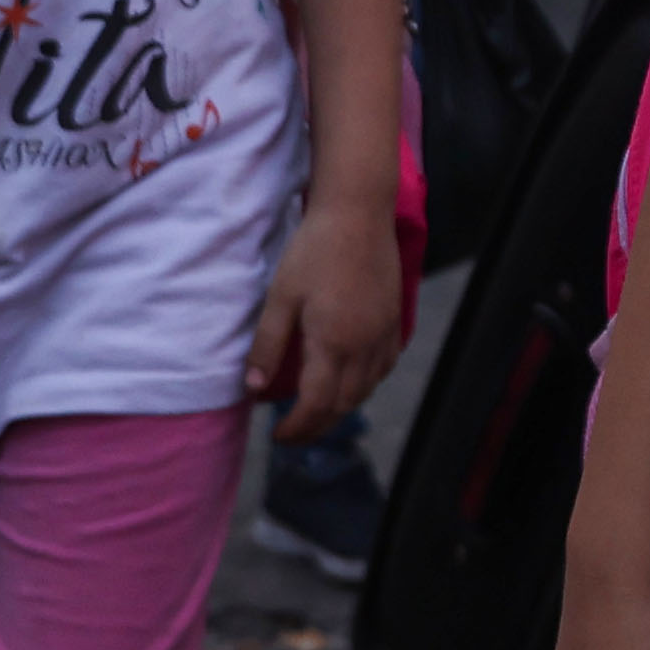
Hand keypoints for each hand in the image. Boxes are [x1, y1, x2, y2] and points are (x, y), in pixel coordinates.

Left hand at [246, 196, 404, 442]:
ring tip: (317, 411)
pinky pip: (385, 366)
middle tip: (292, 433)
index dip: (296, 428)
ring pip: (367, 388)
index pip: (316, 404)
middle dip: (317, 426)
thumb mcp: (280, 297)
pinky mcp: (395, 319)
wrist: (358, 213)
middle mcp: (364, 345)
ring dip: (341, 408)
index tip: (277, 437)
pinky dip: (367, 384)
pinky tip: (353, 381)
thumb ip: (268, 346)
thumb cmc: (314, 250)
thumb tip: (254, 389)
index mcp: (333, 343)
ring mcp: (384, 333)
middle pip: (344, 404)